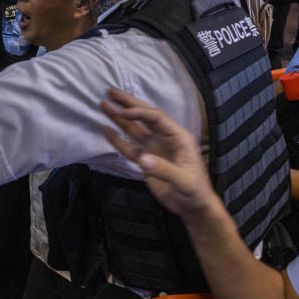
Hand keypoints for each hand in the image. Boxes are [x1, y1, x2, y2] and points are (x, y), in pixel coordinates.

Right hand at [101, 89, 216, 219]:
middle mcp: (164, 138)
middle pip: (144, 117)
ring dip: (119, 117)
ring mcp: (153, 148)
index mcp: (178, 136)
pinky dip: (117, 139)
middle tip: (110, 91)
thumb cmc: (195, 191)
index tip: (124, 112)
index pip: (157, 118)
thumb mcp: (184, 181)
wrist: (192, 207)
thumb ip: (164, 170)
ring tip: (103, 104)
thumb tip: (142, 160)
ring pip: (133, 129)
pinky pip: (128, 148)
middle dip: (128, 103)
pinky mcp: (145, 161)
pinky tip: (105, 129)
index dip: (140, 113)